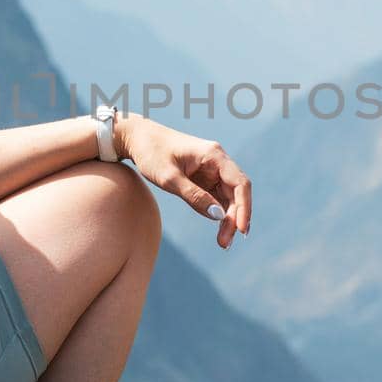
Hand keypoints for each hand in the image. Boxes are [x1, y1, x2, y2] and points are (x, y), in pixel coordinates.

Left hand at [116, 115, 251, 248]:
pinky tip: (219, 230)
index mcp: (214, 155)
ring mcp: (212, 170)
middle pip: (237, 193)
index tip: (240, 229)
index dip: (244, 207)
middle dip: (235, 218)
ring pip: (230, 198)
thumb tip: (218, 216)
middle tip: (225, 243)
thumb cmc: (151, 152)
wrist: (137, 138)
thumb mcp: (169, 178)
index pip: (240, 183)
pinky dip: (219, 214)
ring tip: (223, 242)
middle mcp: (218, 162)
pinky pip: (218, 198)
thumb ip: (194, 196)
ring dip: (229, 219)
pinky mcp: (204, 178)